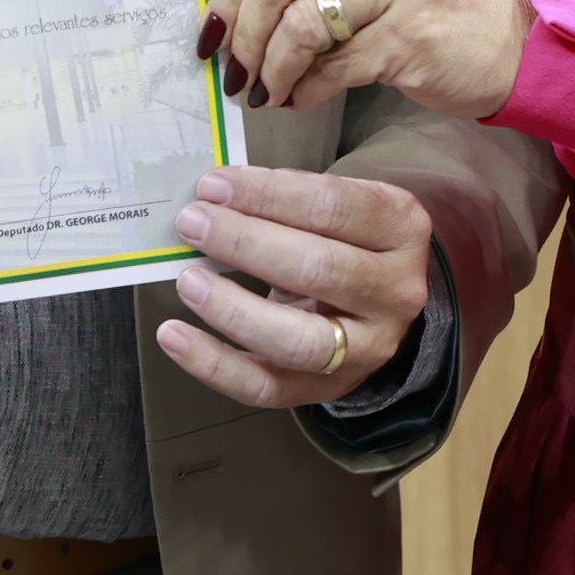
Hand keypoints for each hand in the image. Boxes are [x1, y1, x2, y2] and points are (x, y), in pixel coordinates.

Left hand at [153, 167, 431, 411]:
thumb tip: (213, 196)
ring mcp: (369, 349)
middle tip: (193, 224)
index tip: (212, 186)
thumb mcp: (337, 203)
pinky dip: (214, 365)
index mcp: (400, 227)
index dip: (268, 195)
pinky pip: (268, 387)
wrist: (382, 299)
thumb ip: (286, 197)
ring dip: (233, 311)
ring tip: (187, 281)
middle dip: (245, 244)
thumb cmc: (344, 236)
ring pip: (299, 341)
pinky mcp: (330, 388)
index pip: (332, 207)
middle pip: (318, 270)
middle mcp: (396, 292)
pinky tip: (174, 336)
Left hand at [203, 0, 531, 119]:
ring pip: (296, 27)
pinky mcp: (409, 34)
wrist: (503, 36)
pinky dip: (304, 90)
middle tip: (235, 71)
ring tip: (267, 90)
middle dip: (242, 36)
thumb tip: (223, 13)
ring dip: (271, 70)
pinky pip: (330, 68)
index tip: (212, 32)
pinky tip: (301, 96)